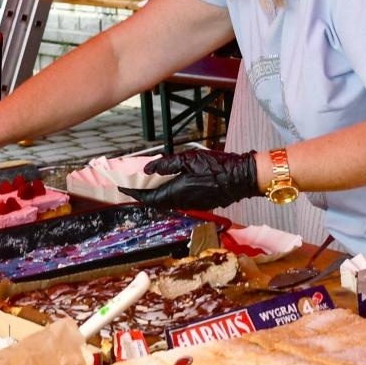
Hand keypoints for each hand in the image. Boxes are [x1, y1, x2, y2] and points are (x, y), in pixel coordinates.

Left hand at [121, 148, 259, 209]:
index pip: (149, 198)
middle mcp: (182, 202)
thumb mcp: (189, 159)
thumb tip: (146, 169)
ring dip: (156, 195)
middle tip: (134, 185)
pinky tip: (170, 184)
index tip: (123, 189)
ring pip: (168, 203)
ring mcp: (193, 205)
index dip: (134, 194)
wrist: (242, 178)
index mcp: (177, 191)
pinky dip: (169, 194)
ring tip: (149, 184)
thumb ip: (166, 164)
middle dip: (143, 195)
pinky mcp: (201, 204)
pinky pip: (179, 202)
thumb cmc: (217, 166)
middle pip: (157, 202)